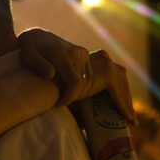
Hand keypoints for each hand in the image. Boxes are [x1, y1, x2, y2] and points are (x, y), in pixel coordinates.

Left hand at [18, 29, 134, 121]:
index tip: (59, 105)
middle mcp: (85, 57)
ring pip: (118, 77)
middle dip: (119, 102)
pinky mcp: (94, 62)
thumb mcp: (28, 53)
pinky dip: (121, 91)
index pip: (75, 82)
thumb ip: (37, 64)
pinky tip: (125, 105)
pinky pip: (114, 77)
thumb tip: (51, 75)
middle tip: (128, 122)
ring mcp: (92, 58)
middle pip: (109, 79)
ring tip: (131, 118)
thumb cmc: (31, 49)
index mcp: (68, 57)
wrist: (39, 38)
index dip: (69, 96)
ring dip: (125, 97)